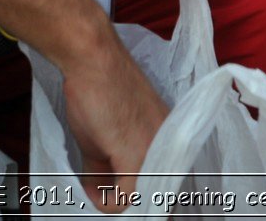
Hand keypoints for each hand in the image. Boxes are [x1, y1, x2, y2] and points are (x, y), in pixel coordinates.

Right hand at [61, 44, 169, 210]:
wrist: (92, 60)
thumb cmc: (97, 90)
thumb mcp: (104, 141)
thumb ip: (107, 172)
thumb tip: (99, 197)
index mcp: (171, 145)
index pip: (167, 187)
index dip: (146, 200)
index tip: (118, 199)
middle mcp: (173, 152)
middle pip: (158, 197)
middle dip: (131, 205)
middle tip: (105, 200)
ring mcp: (158, 155)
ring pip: (143, 201)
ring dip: (117, 205)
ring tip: (97, 195)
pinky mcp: (138, 157)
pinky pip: (127, 198)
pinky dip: (106, 202)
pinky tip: (92, 192)